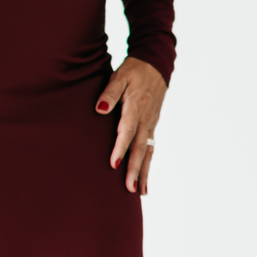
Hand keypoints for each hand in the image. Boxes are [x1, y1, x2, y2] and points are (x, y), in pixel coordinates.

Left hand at [96, 57, 165, 194]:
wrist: (156, 65)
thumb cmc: (134, 70)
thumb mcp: (120, 75)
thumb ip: (110, 92)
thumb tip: (100, 109)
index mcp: (136, 107)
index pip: (127, 130)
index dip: (121, 147)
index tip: (114, 164)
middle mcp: (146, 118)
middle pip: (140, 147)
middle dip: (135, 169)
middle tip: (130, 188)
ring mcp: (151, 123)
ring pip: (148, 151)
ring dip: (144, 171)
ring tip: (140, 191)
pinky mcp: (152, 125)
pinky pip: (151, 148)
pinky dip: (148, 164)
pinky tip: (145, 178)